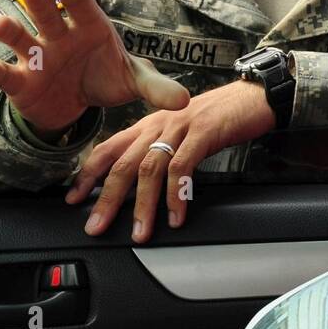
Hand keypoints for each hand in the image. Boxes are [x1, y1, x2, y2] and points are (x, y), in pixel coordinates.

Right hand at [0, 0, 189, 132]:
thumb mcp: (133, 83)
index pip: (80, 2)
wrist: (76, 105)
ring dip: (9, 30)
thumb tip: (185, 101)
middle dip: (40, 0)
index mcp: (88, 26)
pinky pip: (5, 73)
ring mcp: (36, 56)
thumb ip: (156, 88)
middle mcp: (58, 35)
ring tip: (0, 27)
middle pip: (46, 11)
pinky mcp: (20, 81)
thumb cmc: (105, 78)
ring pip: (19, 36)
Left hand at [65, 80, 274, 242]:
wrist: (253, 97)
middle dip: (107, 198)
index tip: (74, 199)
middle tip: (96, 226)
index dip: (88, 174)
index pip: (108, 148)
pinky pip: (182, 167)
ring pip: (150, 168)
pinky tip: (176, 215)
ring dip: (142, 204)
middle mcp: (159, 123)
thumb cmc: (220, 118)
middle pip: (123, 163)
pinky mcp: (203, 132)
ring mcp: (180, 127)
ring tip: (140, 231)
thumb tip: (142, 187)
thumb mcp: (181, 133)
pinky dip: (176, 194)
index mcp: (149, 124)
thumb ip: (161, 153)